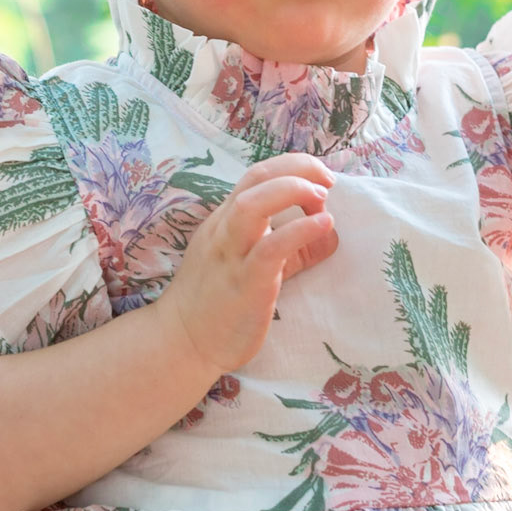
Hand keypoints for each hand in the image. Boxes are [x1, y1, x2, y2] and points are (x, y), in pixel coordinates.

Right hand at [159, 153, 337, 375]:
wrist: (182, 344)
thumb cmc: (219, 304)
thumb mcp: (253, 265)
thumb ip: (291, 249)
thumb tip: (329, 234)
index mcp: (224, 221)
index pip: (257, 175)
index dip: (292, 166)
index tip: (321, 176)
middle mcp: (224, 231)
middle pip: (257, 178)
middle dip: (297, 168)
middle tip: (328, 180)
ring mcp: (231, 256)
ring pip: (254, 205)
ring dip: (293, 191)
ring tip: (322, 198)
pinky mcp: (245, 284)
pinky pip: (270, 248)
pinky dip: (300, 230)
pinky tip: (324, 226)